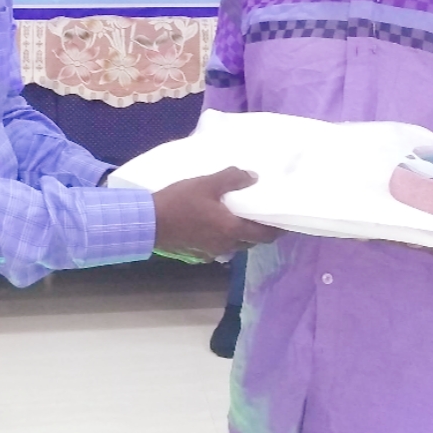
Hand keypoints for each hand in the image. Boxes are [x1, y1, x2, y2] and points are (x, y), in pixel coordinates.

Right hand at [151, 167, 280, 261]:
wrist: (149, 223)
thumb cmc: (180, 201)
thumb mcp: (206, 183)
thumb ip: (232, 178)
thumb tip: (254, 177)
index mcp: (232, 229)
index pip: (265, 235)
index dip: (277, 229)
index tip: (283, 220)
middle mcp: (226, 246)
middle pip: (251, 242)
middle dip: (259, 231)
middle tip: (260, 215)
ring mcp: (211, 253)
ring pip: (234, 246)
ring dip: (240, 235)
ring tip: (238, 218)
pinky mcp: (198, 254)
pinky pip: (218, 248)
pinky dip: (222, 238)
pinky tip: (214, 226)